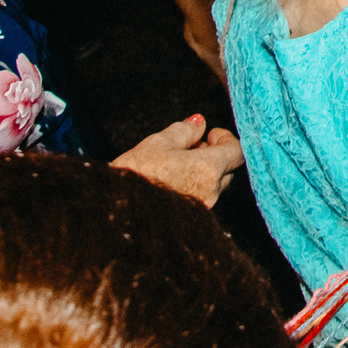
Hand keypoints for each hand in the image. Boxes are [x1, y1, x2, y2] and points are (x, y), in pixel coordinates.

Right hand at [112, 114, 243, 207]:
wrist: (109, 217)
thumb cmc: (131, 179)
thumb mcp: (155, 144)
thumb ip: (183, 131)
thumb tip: (199, 123)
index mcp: (208, 170)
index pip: (237, 152)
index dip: (225, 139)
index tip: (209, 134)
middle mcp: (211, 193)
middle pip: (228, 170)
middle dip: (214, 156)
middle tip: (191, 148)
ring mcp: (202, 212)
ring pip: (214, 187)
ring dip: (203, 173)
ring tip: (175, 166)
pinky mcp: (190, 225)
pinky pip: (202, 202)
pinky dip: (194, 190)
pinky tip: (171, 184)